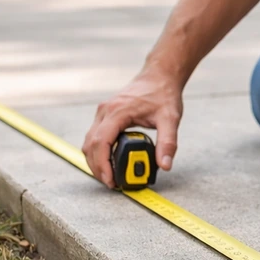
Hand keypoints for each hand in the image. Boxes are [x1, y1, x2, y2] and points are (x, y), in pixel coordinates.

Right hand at [83, 69, 183, 187]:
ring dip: (95, 160)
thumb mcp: (170, 118)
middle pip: (90, 144)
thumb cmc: (163, 94)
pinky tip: (108, 162)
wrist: (159, 76)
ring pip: (89, 141)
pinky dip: (97, 151)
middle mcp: (105, 111)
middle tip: (110, 183)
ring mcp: (103, 112)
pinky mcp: (105, 114)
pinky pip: (94, 136)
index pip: (101, 142)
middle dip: (97, 167)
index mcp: (118, 111)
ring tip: (109, 176)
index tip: (110, 180)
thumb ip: (168, 143)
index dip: (102, 164)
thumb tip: (165, 165)